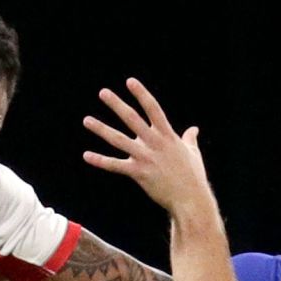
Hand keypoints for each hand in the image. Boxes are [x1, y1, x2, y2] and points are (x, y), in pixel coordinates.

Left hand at [81, 78, 212, 216]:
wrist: (190, 198)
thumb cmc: (193, 176)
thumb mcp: (193, 153)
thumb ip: (189, 139)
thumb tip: (194, 129)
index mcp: (167, 135)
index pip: (153, 108)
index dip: (141, 94)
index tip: (130, 81)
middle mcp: (154, 142)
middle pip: (132, 119)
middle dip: (116, 104)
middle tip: (103, 93)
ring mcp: (145, 157)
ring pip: (118, 139)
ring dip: (101, 129)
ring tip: (86, 120)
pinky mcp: (139, 173)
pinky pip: (115, 165)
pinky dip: (100, 160)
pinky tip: (86, 155)